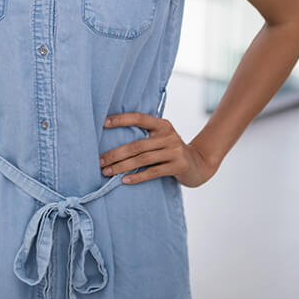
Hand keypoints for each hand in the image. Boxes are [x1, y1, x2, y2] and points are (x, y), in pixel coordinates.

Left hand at [100, 112, 217, 187]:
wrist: (198, 164)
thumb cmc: (171, 151)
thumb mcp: (161, 138)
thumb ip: (145, 136)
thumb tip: (112, 140)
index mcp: (162, 125)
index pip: (139, 118)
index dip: (121, 119)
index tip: (103, 123)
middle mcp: (169, 136)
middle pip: (137, 145)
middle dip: (115, 154)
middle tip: (100, 161)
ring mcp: (174, 151)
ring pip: (143, 159)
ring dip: (122, 166)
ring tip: (107, 172)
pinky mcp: (178, 166)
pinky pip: (153, 172)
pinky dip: (138, 176)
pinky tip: (125, 180)